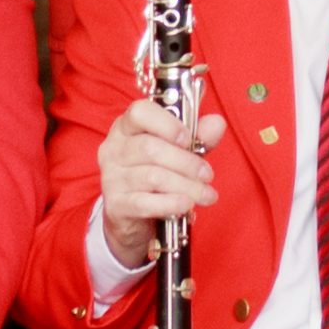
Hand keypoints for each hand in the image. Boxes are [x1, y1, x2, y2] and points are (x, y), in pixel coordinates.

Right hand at [95, 99, 218, 267]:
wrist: (134, 216)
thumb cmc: (156, 174)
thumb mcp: (180, 151)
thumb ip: (198, 137)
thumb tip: (217, 123)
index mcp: (127, 127)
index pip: (139, 112)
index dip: (167, 124)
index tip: (189, 139)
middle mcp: (114, 148)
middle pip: (150, 148)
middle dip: (186, 162)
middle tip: (207, 175)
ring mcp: (112, 177)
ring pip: (152, 176)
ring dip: (186, 186)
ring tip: (206, 194)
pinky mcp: (115, 204)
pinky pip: (144, 203)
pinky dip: (170, 203)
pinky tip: (186, 205)